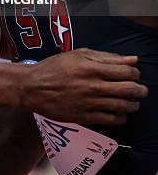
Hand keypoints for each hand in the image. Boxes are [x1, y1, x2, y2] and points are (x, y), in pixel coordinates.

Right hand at [21, 48, 147, 125]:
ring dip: (133, 104)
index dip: (136, 73)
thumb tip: (131, 59)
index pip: (126, 72)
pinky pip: (112, 120)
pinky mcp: (86, 118)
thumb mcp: (78, 54)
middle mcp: (93, 87)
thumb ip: (105, 57)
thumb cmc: (54, 67)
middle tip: (140, 89)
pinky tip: (118, 112)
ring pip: (123, 107)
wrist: (33, 87)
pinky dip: (121, 117)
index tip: (134, 73)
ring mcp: (90, 104)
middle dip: (140, 90)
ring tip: (132, 101)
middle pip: (129, 90)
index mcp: (92, 68)